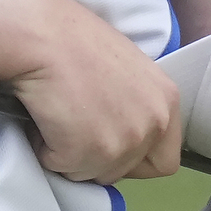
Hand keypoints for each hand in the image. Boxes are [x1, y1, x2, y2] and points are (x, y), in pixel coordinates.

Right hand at [7, 5, 182, 181]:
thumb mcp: (128, 71)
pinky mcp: (86, 154)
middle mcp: (153, 124)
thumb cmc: (76, 41)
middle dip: (98, 156)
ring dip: (70, 154)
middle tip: (75, 124)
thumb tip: (120, 132)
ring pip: (92, 173)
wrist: (43, 36)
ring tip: (59, 115)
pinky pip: (60, 167)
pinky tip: (44, 117)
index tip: (112, 145)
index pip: (166, 161)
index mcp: (167, 101)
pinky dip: (45, 149)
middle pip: (126, 171)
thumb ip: (137, 106)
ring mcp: (122, 142)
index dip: (136, 159)